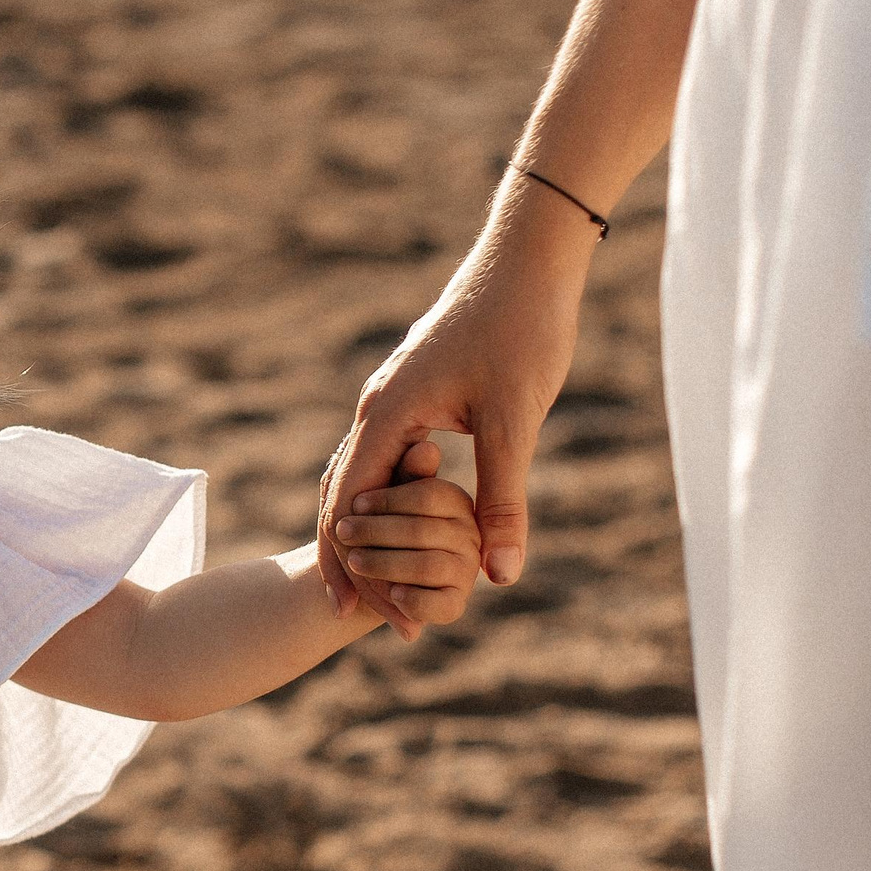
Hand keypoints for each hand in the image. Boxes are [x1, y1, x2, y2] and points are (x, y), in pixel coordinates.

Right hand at [317, 206, 589, 631]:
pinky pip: (386, 455)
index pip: (348, 506)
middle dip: (350, 556)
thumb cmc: (522, 330)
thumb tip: (501, 575)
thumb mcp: (516, 421)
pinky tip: (407, 521)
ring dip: (367, 529)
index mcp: (387, 416)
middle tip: (359, 613)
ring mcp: (393, 397)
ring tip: (377, 578)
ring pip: (362, 476)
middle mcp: (377, 408)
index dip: (347, 563)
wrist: (528, 258)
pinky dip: (388, 498)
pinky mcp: (416, 389)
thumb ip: (504, 501)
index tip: (351, 613)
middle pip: (342, 496)